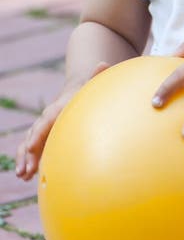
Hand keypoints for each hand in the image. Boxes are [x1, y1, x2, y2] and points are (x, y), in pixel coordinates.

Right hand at [15, 63, 108, 180]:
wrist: (77, 89)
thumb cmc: (87, 89)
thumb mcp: (92, 83)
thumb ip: (97, 76)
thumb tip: (103, 64)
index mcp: (60, 107)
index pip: (47, 119)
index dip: (39, 133)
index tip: (31, 147)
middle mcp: (48, 118)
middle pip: (34, 134)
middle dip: (29, 152)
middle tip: (26, 169)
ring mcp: (44, 128)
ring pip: (29, 143)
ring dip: (25, 158)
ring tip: (23, 175)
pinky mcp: (45, 136)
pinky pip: (33, 148)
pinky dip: (28, 160)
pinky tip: (27, 176)